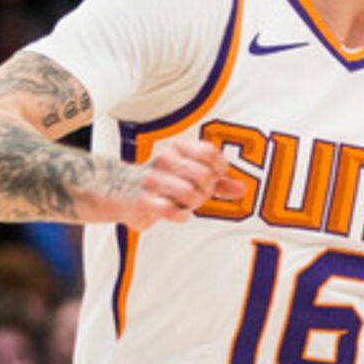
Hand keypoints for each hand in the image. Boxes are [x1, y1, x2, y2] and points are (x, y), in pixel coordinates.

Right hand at [115, 131, 232, 230]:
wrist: (120, 191)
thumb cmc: (164, 182)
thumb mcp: (192, 176)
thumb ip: (219, 181)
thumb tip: (242, 189)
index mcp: (177, 149)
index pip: (208, 152)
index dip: (217, 169)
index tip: (212, 177)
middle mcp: (163, 160)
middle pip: (203, 175)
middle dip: (206, 190)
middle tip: (198, 194)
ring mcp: (151, 180)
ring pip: (190, 193)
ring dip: (193, 204)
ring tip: (184, 203)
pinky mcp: (142, 201)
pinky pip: (171, 210)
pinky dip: (179, 214)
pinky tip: (175, 211)